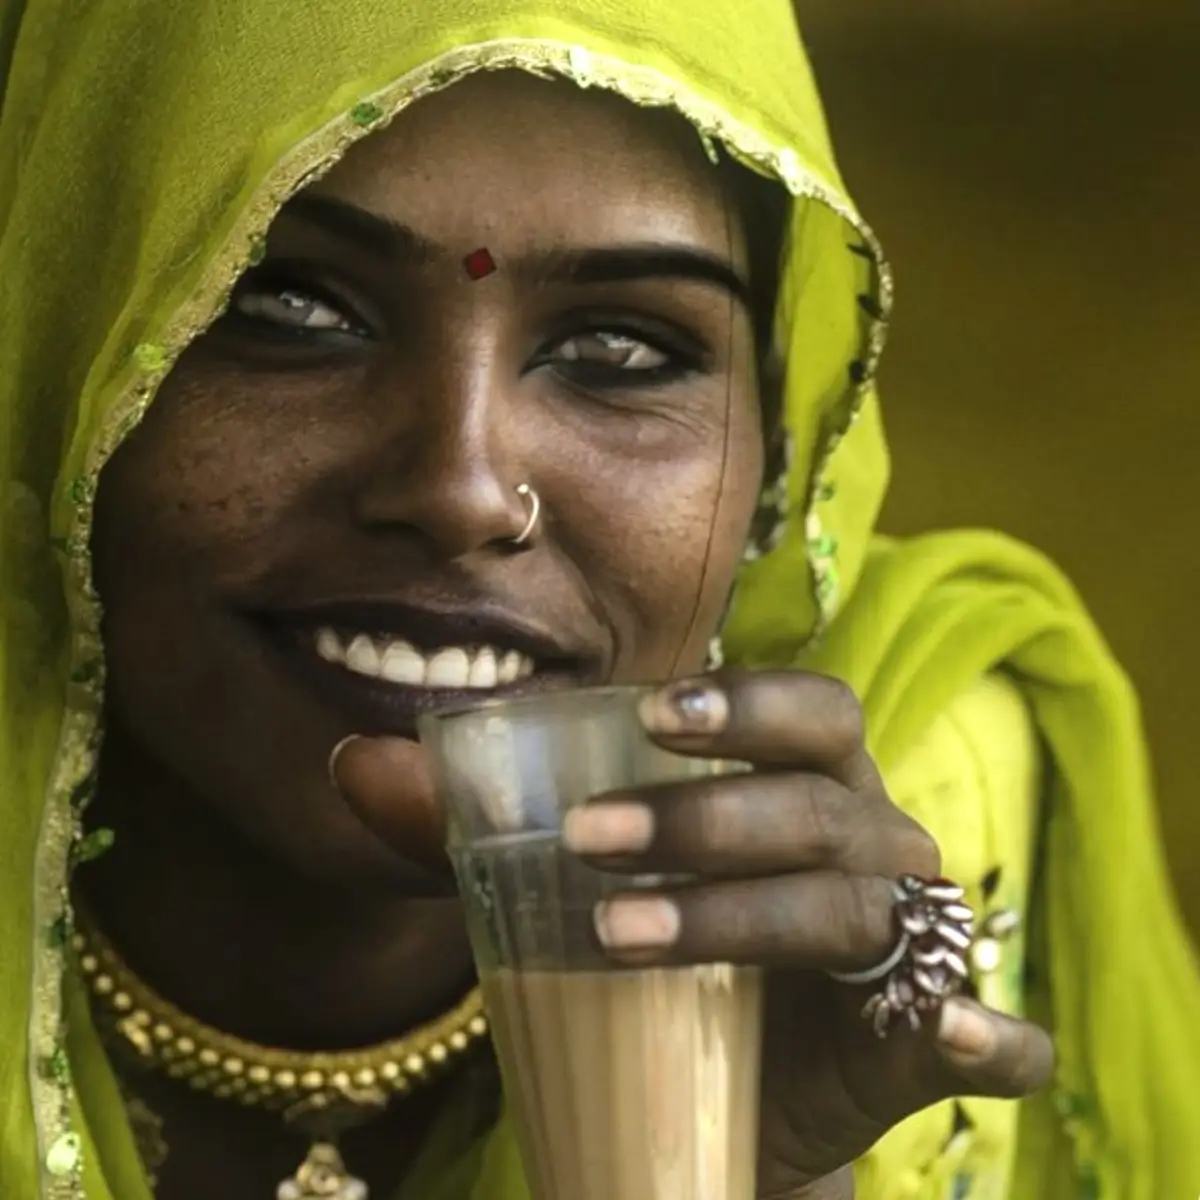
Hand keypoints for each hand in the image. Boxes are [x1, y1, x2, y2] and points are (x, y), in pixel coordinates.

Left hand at [561, 669, 1053, 1195]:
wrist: (733, 1095)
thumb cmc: (681, 955)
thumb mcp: (612, 878)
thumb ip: (525, 827)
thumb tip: (385, 773)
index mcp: (820, 789)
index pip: (817, 714)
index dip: (747, 705)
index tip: (647, 715)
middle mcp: (877, 849)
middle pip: (813, 809)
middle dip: (699, 817)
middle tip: (586, 838)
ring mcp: (914, 946)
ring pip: (847, 910)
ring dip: (735, 916)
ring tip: (615, 936)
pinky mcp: (929, 1048)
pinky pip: (995, 1040)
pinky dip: (991, 1036)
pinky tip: (959, 1033)